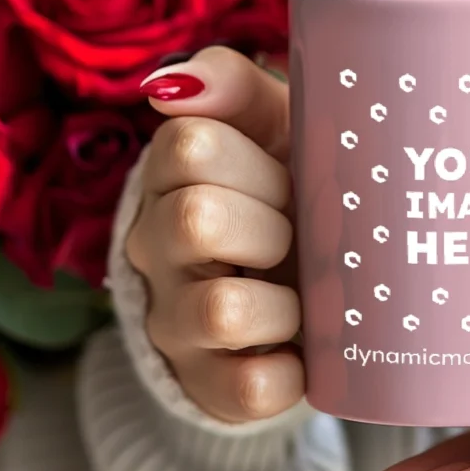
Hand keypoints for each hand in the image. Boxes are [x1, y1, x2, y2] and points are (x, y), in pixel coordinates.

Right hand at [126, 47, 304, 422]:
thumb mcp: (275, 127)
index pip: (191, 146)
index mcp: (173, 177)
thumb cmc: (293, 190)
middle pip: (197, 220)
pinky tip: (308, 350)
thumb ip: (233, 87)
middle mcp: (158, 247)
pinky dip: (295, 371)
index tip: (291, 180)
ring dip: (289, 303)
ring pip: (222, 310)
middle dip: (274, 226)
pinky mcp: (211, 386)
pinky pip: (251, 387)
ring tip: (310, 297)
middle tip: (305, 235)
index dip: (258, 165)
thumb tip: (173, 83)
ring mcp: (177, 320)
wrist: (296, 287)